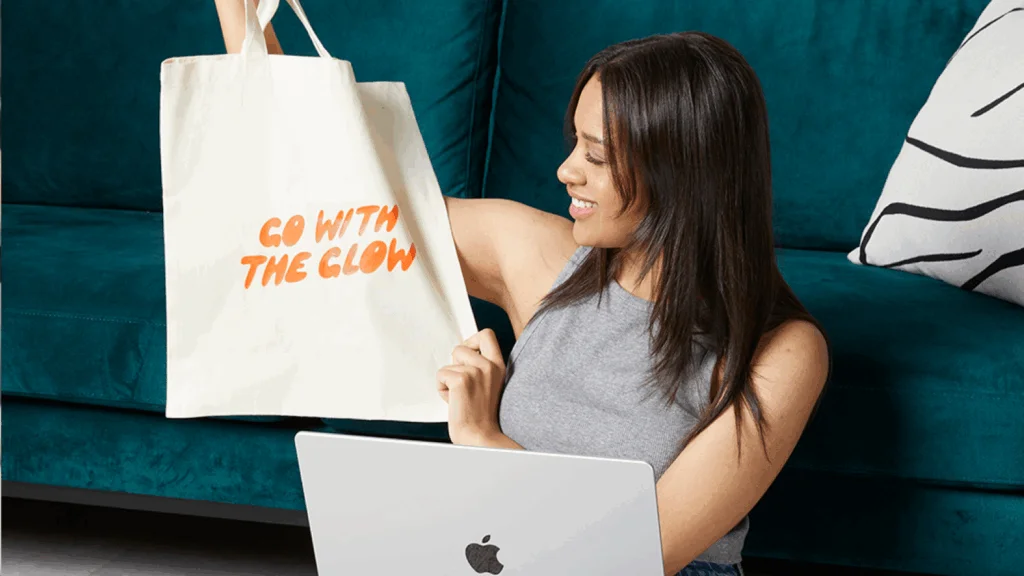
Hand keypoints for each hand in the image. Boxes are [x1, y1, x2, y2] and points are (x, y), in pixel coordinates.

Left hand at [437, 329, 505, 445]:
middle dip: (454, 362)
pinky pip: (441, 375)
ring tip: (459, 396)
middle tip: (460, 381)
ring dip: (448, 379)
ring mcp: (476, 371)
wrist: (480, 436)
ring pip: (448, 363)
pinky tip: (453, 402)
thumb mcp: (488, 384)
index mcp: (499, 365)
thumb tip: (460, 353)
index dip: (471, 340)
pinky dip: (442, 389)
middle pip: (460, 346)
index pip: (486, 334)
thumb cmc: (480, 415)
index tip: (468, 356)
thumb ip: (480, 366)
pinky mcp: (461, 380)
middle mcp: (489, 365)